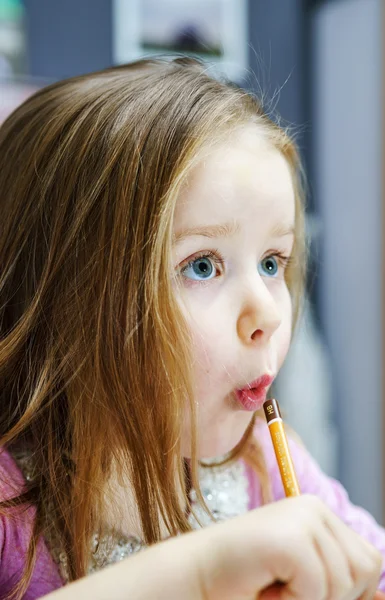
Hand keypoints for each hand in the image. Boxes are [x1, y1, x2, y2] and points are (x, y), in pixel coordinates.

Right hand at [196, 495, 382, 599]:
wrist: (197, 577)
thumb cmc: (248, 583)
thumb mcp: (306, 584)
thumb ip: (342, 587)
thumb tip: (382, 599)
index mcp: (319, 515)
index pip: (370, 561)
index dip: (351, 591)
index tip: (309, 592)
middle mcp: (314, 509)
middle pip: (366, 569)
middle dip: (332, 596)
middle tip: (289, 589)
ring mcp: (302, 518)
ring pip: (343, 583)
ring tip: (275, 587)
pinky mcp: (290, 538)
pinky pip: (317, 589)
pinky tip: (266, 587)